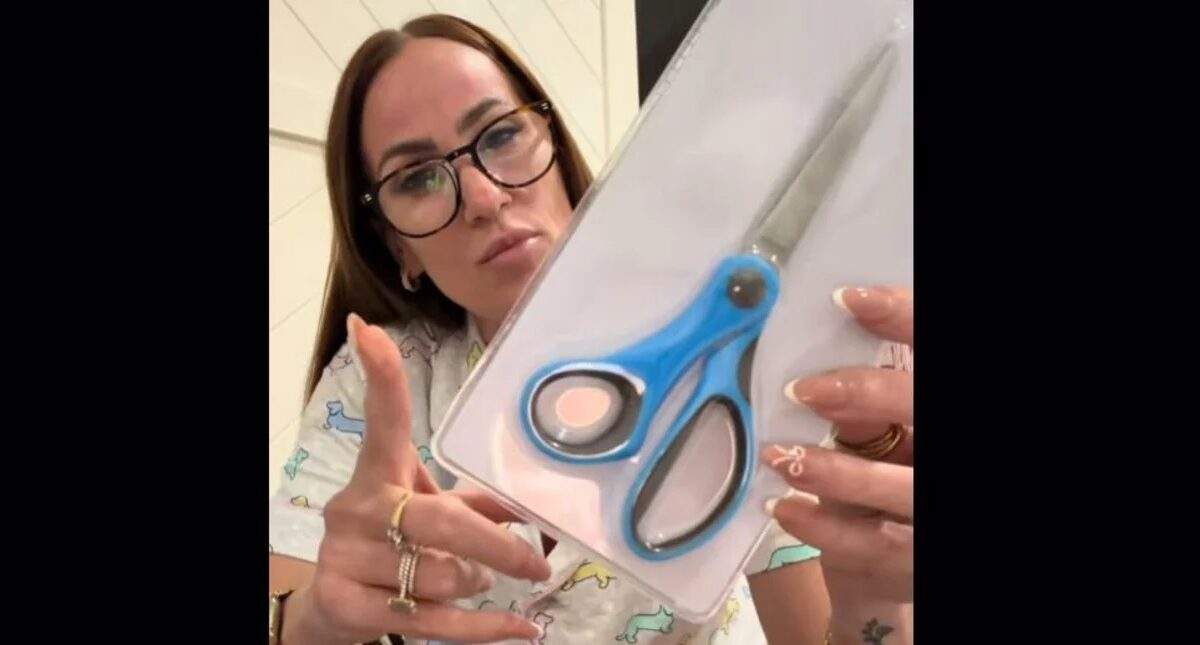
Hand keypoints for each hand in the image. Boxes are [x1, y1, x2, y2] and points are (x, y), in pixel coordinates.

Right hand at [283, 314, 551, 643]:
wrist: (335, 610)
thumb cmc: (392, 547)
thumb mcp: (429, 514)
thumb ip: (477, 505)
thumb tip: (537, 504)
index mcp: (379, 474)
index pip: (382, 419)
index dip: (379, 375)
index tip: (367, 329)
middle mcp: (358, 508)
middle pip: (437, 518)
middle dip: (495, 545)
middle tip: (537, 563)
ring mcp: (346, 556)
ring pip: (440, 575)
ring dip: (476, 584)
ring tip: (478, 582)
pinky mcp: (347, 603)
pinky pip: (432, 621)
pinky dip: (485, 630)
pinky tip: (520, 630)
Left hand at [764, 286, 912, 603]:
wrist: (899, 538)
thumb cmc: (891, 461)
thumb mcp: (887, 422)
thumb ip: (867, 398)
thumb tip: (810, 371)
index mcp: (937, 398)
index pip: (932, 344)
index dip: (901, 315)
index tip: (847, 298)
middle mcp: (945, 445)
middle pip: (924, 408)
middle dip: (868, 395)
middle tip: (805, 390)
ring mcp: (932, 504)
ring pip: (901, 488)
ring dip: (834, 472)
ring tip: (779, 456)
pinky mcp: (915, 555)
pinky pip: (873, 545)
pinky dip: (823, 527)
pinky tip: (782, 507)